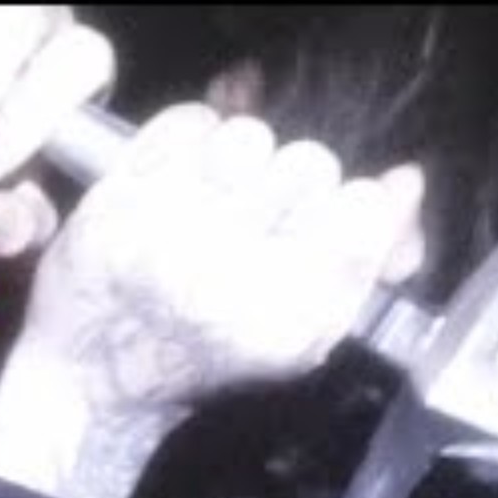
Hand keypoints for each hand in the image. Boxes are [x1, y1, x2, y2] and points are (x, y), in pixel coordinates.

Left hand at [0, 103, 424, 497]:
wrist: (93, 375)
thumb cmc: (204, 357)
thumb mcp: (299, 340)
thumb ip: (362, 268)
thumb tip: (404, 185)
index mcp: (282, 323)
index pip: (362, 210)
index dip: (355, 207)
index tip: (330, 223)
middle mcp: (225, 276)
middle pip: (310, 164)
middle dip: (296, 186)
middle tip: (265, 220)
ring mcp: (165, 231)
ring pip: (250, 136)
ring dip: (244, 161)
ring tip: (224, 199)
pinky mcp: (118, 198)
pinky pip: (189, 122)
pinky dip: (195, 138)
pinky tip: (189, 178)